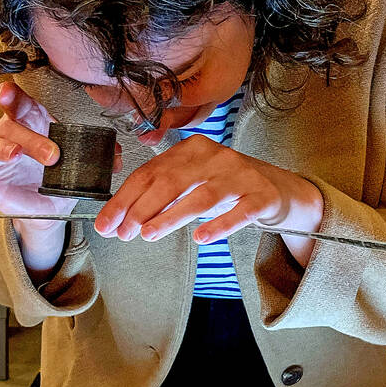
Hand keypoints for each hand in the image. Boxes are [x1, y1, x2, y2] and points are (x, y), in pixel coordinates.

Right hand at [0, 81, 122, 228]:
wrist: (50, 205)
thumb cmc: (63, 174)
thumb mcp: (85, 165)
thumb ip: (101, 157)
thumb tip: (119, 157)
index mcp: (35, 123)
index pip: (24, 104)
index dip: (17, 97)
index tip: (14, 93)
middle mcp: (10, 134)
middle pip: (9, 124)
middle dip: (28, 137)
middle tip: (52, 155)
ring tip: (11, 157)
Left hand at [94, 134, 322, 262]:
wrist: (277, 188)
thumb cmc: (227, 185)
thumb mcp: (194, 178)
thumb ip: (161, 191)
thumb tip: (120, 219)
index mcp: (193, 148)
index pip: (151, 171)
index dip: (125, 198)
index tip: (107, 223)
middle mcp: (216, 157)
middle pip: (172, 181)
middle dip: (143, 208)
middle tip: (125, 233)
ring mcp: (241, 175)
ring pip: (202, 196)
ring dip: (172, 216)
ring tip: (149, 234)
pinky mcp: (262, 196)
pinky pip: (240, 212)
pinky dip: (220, 225)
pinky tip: (202, 238)